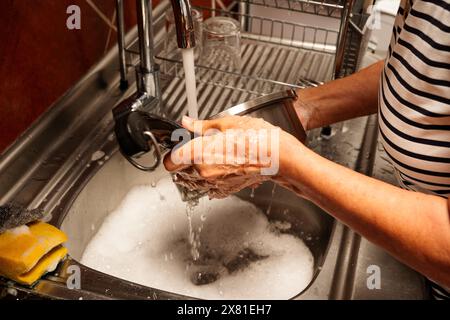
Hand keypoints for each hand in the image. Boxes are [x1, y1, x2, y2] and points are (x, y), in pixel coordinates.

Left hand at [163, 115, 300, 197]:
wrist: (278, 157)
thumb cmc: (257, 138)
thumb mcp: (227, 124)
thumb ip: (201, 126)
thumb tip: (187, 122)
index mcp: (199, 153)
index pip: (169, 161)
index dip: (171, 153)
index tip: (177, 147)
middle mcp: (203, 172)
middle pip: (178, 172)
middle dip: (183, 161)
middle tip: (196, 148)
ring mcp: (214, 184)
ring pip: (191, 182)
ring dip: (194, 171)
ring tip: (210, 157)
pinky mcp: (224, 190)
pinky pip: (207, 188)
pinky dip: (208, 180)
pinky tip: (220, 167)